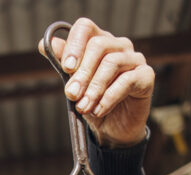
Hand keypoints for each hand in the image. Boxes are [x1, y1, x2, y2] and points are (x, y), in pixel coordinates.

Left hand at [40, 18, 153, 147]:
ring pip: (112, 62)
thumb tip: (44, 44)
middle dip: (82, 72)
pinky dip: (109, 97)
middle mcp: (118, 46)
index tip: (66, 68)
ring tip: (83, 107)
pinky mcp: (146, 77)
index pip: (85, 28)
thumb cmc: (93, 105)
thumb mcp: (75, 87)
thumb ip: (63, 66)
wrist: (112, 131)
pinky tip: (98, 111)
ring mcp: (134, 59)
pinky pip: (127, 81)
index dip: (74, 45)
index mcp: (99, 42)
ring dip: (94, 88)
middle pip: (98, 45)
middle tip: (71, 94)